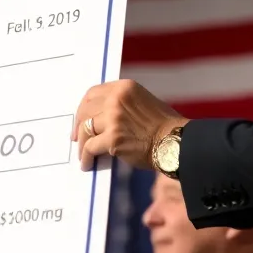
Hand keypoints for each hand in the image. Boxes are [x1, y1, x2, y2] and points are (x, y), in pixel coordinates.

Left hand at [72, 79, 187, 171]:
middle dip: (79, 126)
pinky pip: (89, 147)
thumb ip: (121, 104)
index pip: (92, 94)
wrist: (175, 141)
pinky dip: (86, 157)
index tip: (80, 119)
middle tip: (77, 138)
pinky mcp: (112, 137)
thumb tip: (99, 116)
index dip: (83, 108)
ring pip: (85, 130)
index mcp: (124, 88)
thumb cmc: (162, 125)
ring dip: (82, 144)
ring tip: (83, 154)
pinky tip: (87, 164)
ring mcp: (114, 118)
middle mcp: (117, 99)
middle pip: (85, 111)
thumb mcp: (142, 102)